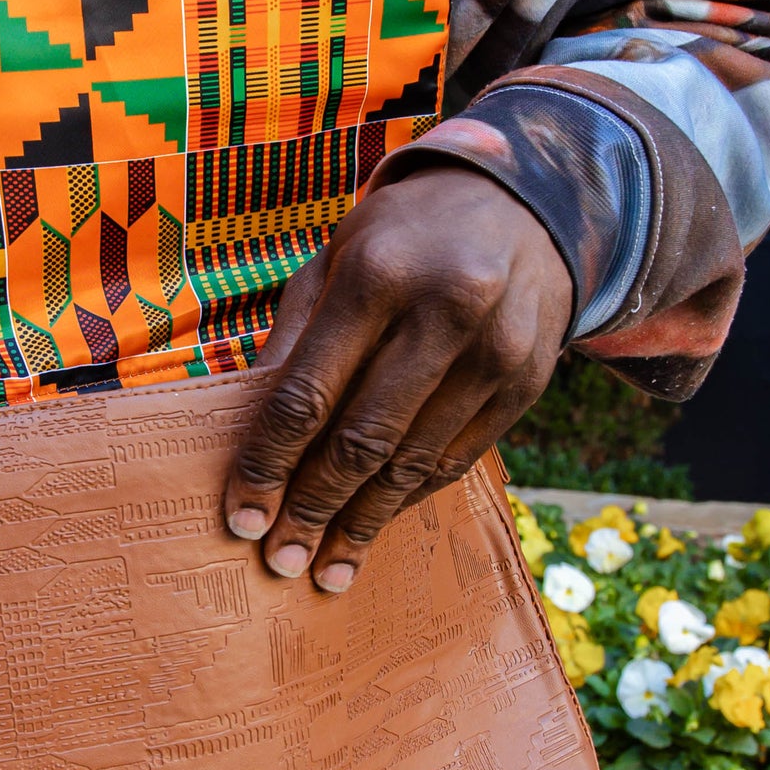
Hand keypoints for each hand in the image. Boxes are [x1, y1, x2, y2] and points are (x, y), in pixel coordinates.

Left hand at [223, 167, 571, 591]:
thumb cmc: (403, 235)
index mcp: (377, 275)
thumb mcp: (336, 258)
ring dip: (364, 522)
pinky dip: (411, 496)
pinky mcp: (527, 381)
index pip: (308, 393)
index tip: (241, 519)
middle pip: (362, 439)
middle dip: (313, 509)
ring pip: (414, 462)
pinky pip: (457, 458)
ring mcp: (495, 351)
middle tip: (282, 562)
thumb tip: (250, 432)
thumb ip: (293, 336)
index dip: (268, 464)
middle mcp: (443, 312)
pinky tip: (377, 521)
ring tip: (327, 568)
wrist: (525, 201)